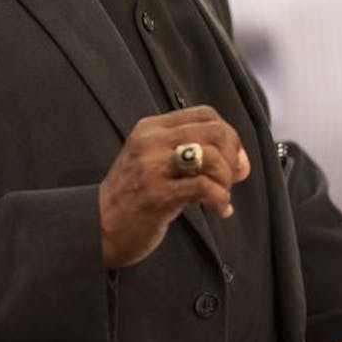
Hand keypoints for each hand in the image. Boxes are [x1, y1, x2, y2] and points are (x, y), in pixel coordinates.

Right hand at [97, 106, 250, 268]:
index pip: (205, 114)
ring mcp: (152, 168)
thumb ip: (193, 156)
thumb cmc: (132, 196)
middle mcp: (151, 142)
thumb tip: (242, 163)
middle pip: (215, 132)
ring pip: (212, 157)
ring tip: (220, 196)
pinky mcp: (157, 195)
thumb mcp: (155, 162)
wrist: (98, 227)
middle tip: (229, 179)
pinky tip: (219, 209)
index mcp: (151, 128)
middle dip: (232, 157)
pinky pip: (204, 188)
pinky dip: (220, 199)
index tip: (232, 159)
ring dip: (226, 180)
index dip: (228, 134)